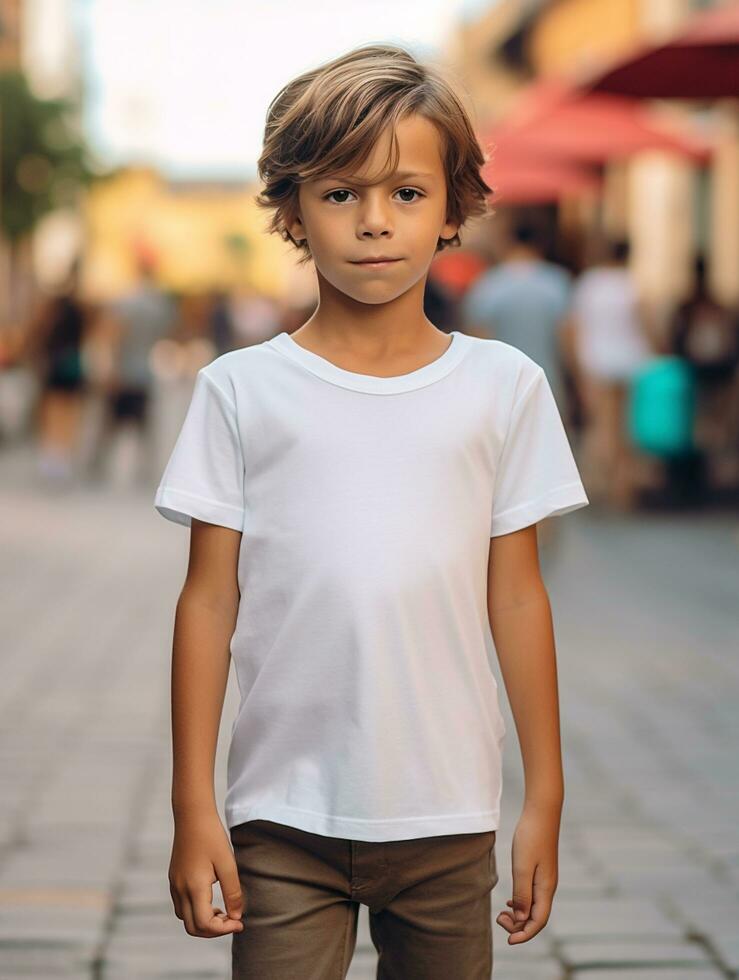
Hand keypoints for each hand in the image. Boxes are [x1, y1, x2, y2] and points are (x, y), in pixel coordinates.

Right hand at [169, 808, 244, 937]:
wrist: (192, 815)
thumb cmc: (212, 836)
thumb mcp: (228, 863)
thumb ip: (233, 892)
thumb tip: (237, 916)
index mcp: (194, 887)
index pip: (204, 924)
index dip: (223, 929)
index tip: (239, 922)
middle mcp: (180, 890)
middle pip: (192, 928)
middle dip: (213, 930)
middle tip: (232, 920)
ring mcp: (174, 885)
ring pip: (185, 919)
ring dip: (203, 922)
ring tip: (223, 910)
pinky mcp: (174, 879)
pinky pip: (181, 906)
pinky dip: (195, 911)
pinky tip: (211, 900)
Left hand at [496, 802, 559, 943]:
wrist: (541, 812)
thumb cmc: (531, 836)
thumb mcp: (522, 866)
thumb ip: (521, 893)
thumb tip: (520, 919)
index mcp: (546, 888)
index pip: (538, 922)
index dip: (524, 935)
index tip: (508, 940)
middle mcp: (548, 887)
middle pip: (536, 917)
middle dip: (519, 926)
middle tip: (499, 919)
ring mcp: (545, 878)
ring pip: (534, 907)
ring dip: (519, 915)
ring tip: (501, 913)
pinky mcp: (540, 870)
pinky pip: (532, 895)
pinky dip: (520, 903)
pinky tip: (509, 902)